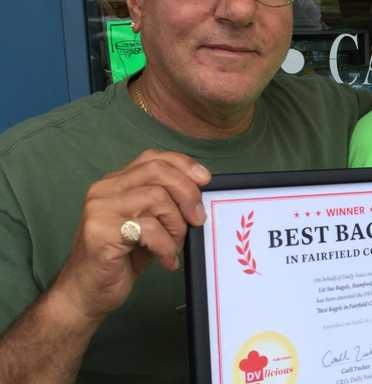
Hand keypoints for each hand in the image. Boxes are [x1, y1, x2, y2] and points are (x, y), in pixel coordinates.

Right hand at [50, 149, 210, 324]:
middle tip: (198, 219)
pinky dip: (166, 245)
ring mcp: (99, 209)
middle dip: (187, 192)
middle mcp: (104, 189)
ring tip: (176, 246)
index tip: (205, 179)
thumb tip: (201, 189)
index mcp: (116, 182)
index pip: (154, 158)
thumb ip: (167, 202)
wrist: (86, 294)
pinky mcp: (100, 232)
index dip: (183, 164)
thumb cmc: (122, 258)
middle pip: (158, 172)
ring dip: (177, 225)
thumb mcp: (150, 223)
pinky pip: (149, 228)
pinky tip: (167, 260)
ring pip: (157, 198)